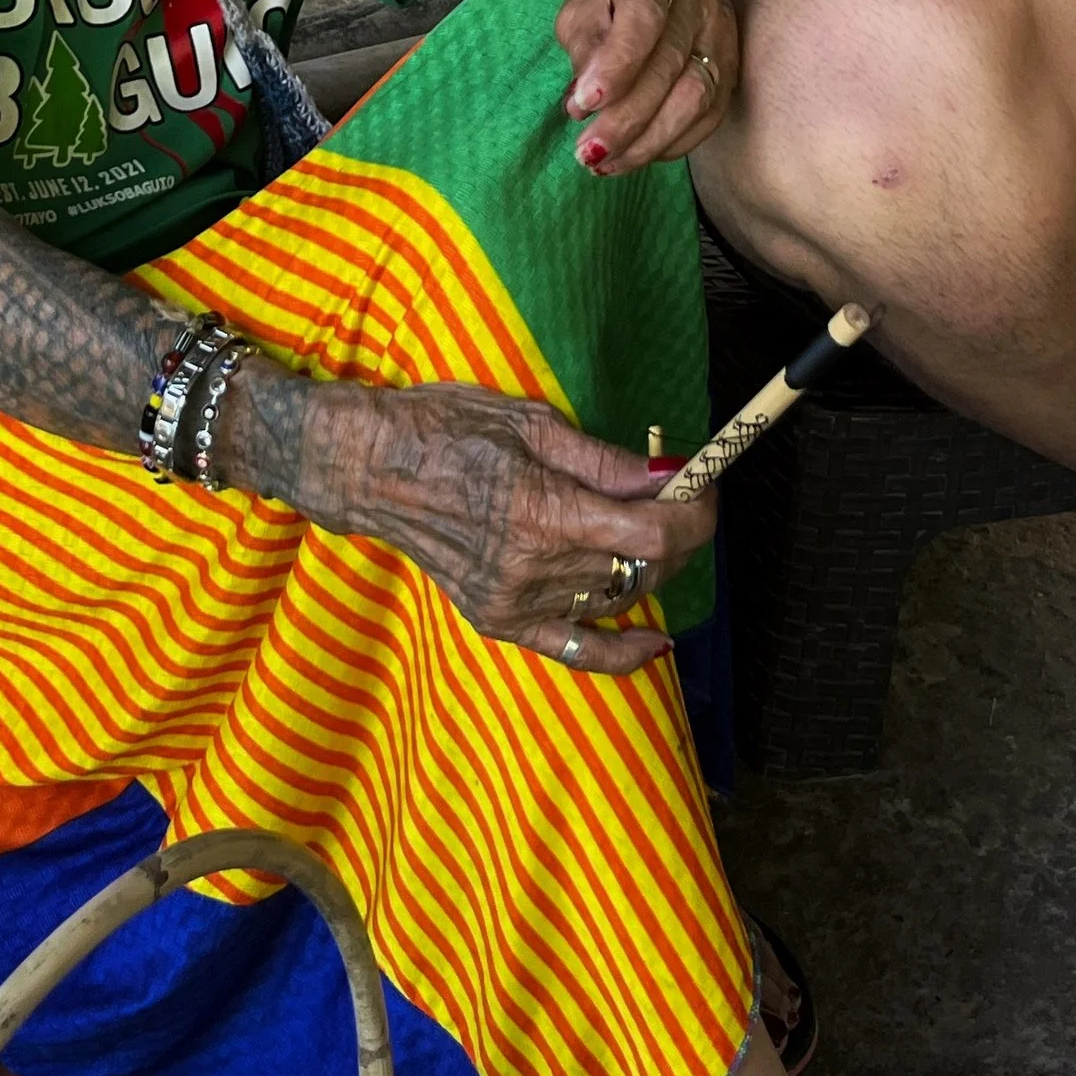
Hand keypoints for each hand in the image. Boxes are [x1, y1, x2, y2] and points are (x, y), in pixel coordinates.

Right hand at [295, 377, 716, 674]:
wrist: (370, 469)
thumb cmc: (446, 427)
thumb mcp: (530, 423)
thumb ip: (605, 461)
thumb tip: (668, 475)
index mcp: (543, 511)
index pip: (652, 532)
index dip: (695, 512)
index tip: (706, 484)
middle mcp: (533, 568)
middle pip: (641, 566)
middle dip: (678, 531)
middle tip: (682, 496)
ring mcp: (514, 602)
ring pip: (616, 598)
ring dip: (649, 567)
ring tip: (653, 531)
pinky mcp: (498, 621)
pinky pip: (573, 650)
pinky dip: (620, 652)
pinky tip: (656, 642)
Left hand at [559, 0, 736, 174]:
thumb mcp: (580, 4)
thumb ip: (583, 47)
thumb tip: (584, 107)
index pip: (643, 15)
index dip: (616, 64)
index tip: (583, 105)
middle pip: (671, 62)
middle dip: (627, 117)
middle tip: (588, 152)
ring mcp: (722, 24)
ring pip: (697, 93)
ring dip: (651, 139)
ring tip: (608, 163)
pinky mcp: (732, 59)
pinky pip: (711, 112)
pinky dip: (674, 142)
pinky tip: (639, 155)